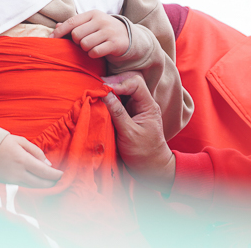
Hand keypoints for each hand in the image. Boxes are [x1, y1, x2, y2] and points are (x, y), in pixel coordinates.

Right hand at [0, 135, 62, 187]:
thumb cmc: (1, 142)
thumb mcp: (20, 141)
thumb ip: (36, 151)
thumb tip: (47, 163)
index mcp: (23, 160)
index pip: (44, 172)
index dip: (55, 175)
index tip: (62, 174)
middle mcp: (18, 172)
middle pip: (39, 183)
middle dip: (51, 183)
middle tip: (58, 180)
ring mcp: (11, 179)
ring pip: (31, 186)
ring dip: (42, 185)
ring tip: (50, 181)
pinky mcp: (6, 182)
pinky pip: (23, 185)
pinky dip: (32, 184)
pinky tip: (37, 180)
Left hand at [54, 10, 128, 58]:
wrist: (128, 37)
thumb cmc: (104, 30)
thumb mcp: (91, 24)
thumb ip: (75, 25)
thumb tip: (56, 26)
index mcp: (93, 14)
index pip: (71, 22)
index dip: (59, 32)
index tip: (50, 40)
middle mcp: (101, 20)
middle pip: (76, 35)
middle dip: (77, 42)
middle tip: (83, 43)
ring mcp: (109, 31)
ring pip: (85, 44)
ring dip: (86, 49)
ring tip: (92, 47)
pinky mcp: (115, 43)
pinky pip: (95, 52)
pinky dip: (93, 55)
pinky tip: (98, 52)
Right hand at [102, 71, 174, 193]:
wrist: (151, 167)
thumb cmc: (143, 153)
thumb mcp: (129, 134)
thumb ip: (118, 113)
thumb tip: (105, 94)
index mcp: (149, 106)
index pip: (136, 83)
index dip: (120, 83)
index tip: (105, 89)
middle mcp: (144, 103)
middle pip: (131, 82)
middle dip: (115, 82)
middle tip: (99, 87)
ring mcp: (137, 108)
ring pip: (125, 90)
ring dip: (112, 89)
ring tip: (98, 91)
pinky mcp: (130, 114)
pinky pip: (121, 100)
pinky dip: (112, 98)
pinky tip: (102, 100)